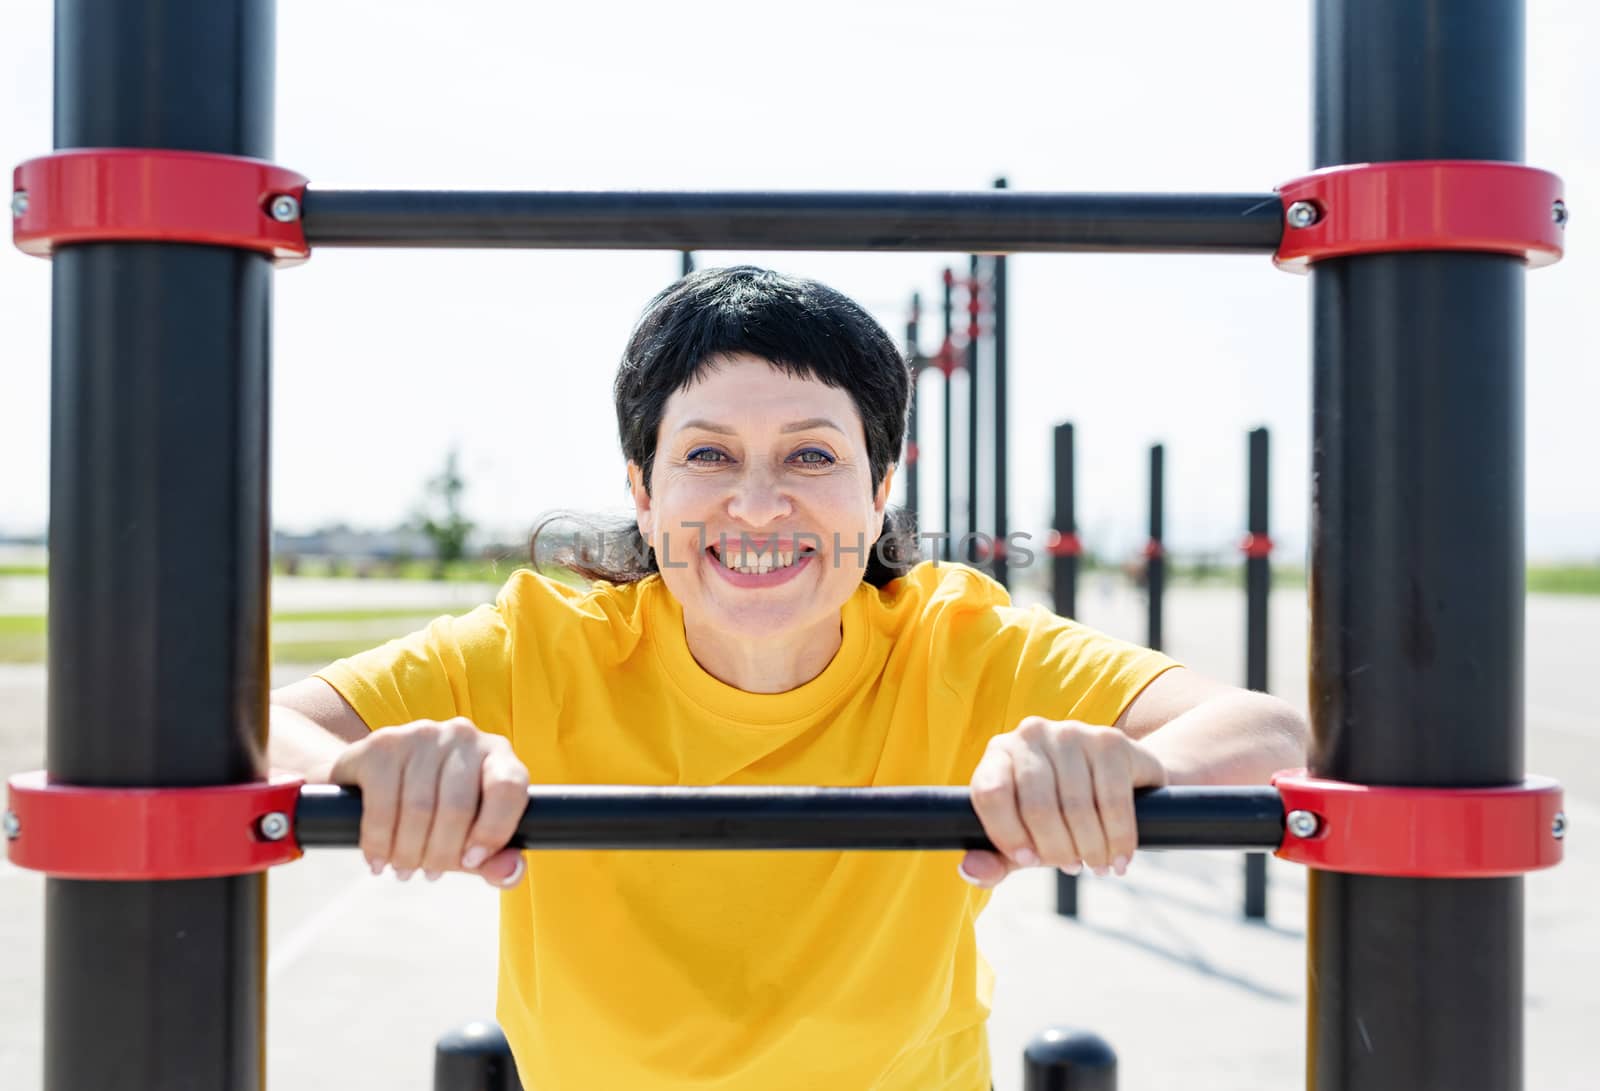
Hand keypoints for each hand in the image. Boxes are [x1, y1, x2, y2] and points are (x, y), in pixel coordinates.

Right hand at [324, 717, 529, 889]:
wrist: (375, 777)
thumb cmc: (437, 811)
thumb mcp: (470, 836)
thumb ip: (496, 860)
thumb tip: (510, 871)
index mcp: (496, 754)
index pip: (508, 787)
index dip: (493, 831)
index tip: (471, 862)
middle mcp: (462, 736)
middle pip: (458, 807)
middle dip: (441, 854)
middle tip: (429, 873)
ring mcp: (421, 735)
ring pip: (418, 809)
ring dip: (408, 854)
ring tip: (403, 868)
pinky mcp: (381, 744)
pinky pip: (381, 804)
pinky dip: (378, 842)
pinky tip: (378, 859)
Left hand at [961, 717, 1167, 888]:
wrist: (1117, 778)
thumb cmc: (1057, 813)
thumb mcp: (1021, 837)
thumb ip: (993, 858)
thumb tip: (970, 870)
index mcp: (999, 754)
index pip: (990, 793)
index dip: (1007, 834)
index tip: (1028, 860)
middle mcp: (1031, 735)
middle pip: (1037, 807)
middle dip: (1056, 850)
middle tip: (1071, 867)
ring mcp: (1071, 734)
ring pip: (1077, 808)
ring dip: (1090, 850)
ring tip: (1096, 865)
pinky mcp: (1110, 742)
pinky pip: (1113, 802)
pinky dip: (1118, 839)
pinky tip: (1119, 858)